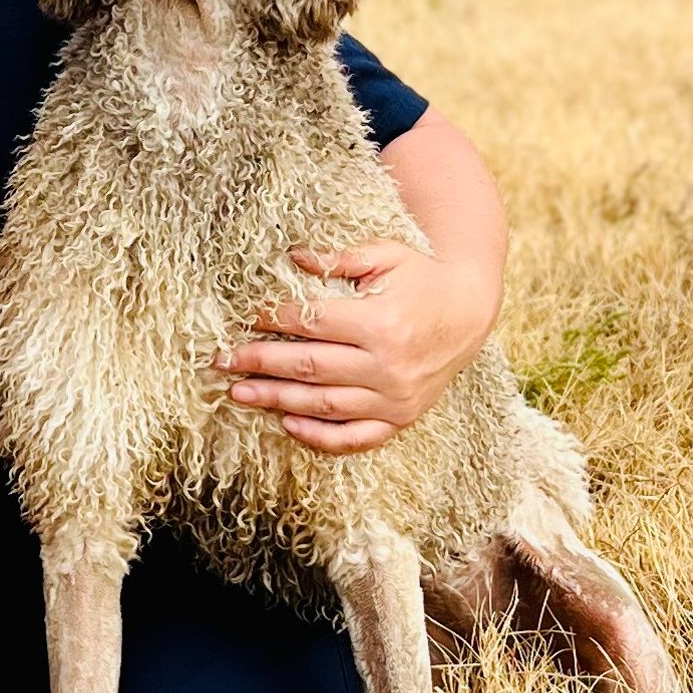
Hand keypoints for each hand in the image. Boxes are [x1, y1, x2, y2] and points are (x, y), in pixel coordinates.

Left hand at [213, 241, 498, 454]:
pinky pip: (356, 437)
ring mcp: (395, 398)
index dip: (273, 320)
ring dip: (276, 400)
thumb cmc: (422, 278)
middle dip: (260, 362)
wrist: (470, 311)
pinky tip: (288, 425)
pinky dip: (321, 436)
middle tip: (222, 360)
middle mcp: (387, 366)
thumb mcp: (386, 255)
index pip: (313, 323)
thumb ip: (340, 259)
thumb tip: (294, 257)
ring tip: (239, 393)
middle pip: (309, 367)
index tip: (244, 318)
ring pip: (324, 405)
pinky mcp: (401, 418)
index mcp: (381, 323)